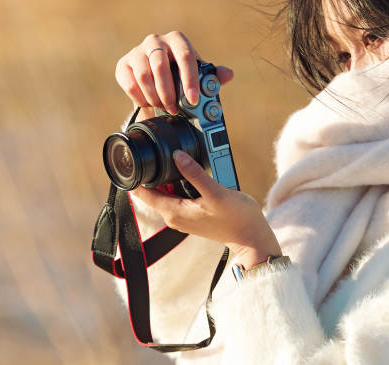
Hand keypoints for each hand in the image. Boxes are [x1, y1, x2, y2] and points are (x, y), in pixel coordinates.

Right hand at [114, 31, 233, 115]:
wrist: (157, 78)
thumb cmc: (181, 74)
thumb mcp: (198, 75)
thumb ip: (213, 75)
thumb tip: (228, 74)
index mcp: (178, 40)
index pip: (185, 56)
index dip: (189, 79)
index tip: (193, 99)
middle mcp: (156, 40)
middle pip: (161, 66)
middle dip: (169, 92)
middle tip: (174, 109)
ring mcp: (137, 51)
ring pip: (144, 76)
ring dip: (155, 97)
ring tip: (163, 107)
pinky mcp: (123, 64)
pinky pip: (130, 84)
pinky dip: (140, 98)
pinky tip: (149, 103)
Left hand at [132, 150, 281, 269]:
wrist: (251, 237)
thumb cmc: (237, 218)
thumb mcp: (216, 192)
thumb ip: (195, 174)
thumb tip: (177, 156)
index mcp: (174, 212)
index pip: (143, 194)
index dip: (136, 176)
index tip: (137, 159)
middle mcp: (174, 216)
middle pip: (153, 190)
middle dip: (153, 172)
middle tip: (157, 150)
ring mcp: (183, 216)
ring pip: (166, 192)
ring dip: (168, 176)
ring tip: (174, 157)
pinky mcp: (192, 214)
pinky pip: (177, 195)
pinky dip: (179, 183)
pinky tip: (188, 172)